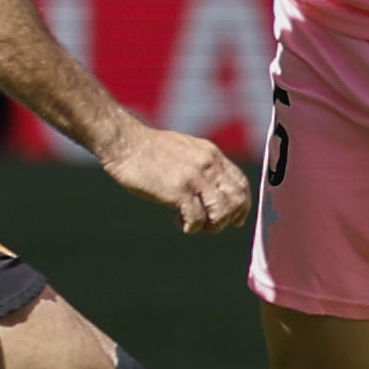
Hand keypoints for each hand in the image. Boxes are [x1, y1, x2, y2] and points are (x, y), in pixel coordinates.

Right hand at [101, 124, 252, 233]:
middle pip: (236, 199)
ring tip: (194, 224)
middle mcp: (208, 164)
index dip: (242, 205)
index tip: (235, 219)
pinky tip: (179, 222)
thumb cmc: (151, 150)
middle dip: (228, 218)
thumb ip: (203, 166)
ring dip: (211, 225)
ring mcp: (194, 177)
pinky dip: (191, 227)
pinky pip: (196, 218)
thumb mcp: (186, 150)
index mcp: (212, 155)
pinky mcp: (177, 190)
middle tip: (211, 224)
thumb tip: (214, 189)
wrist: (126, 142)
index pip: (241, 183)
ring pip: (221, 211)